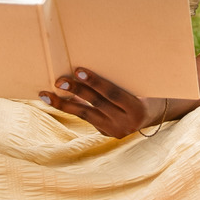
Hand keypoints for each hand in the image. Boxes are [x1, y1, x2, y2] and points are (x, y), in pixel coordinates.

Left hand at [39, 67, 153, 138]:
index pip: (112, 94)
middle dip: (76, 92)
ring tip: (46, 94)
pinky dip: (71, 108)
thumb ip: (120, 80)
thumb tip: (89, 66)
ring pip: (85, 115)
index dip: (95, 82)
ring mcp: (115, 131)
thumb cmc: (145, 91)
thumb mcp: (138, 85)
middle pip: (96, 105)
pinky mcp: (105, 133)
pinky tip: (56, 100)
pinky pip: (86, 118)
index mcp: (136, 108)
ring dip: (63, 105)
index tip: (78, 71)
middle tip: (59, 81)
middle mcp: (125, 123)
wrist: (153, 115)